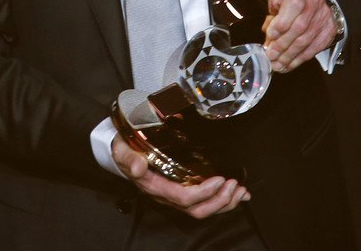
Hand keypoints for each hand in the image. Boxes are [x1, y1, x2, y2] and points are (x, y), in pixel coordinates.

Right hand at [111, 135, 249, 218]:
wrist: (121, 152)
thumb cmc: (124, 149)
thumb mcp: (123, 150)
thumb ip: (129, 158)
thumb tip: (138, 168)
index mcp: (155, 187)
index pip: (183, 197)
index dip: (203, 192)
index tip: (220, 179)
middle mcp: (166, 196)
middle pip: (197, 210)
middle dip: (219, 202)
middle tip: (235, 185)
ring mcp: (174, 196)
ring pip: (202, 210)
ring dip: (224, 203)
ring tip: (240, 191)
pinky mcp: (181, 191)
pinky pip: (203, 203)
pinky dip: (222, 200)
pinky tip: (235, 193)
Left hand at [254, 0, 336, 71]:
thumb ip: (264, 5)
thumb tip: (256, 23)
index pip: (294, 5)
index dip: (282, 22)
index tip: (270, 35)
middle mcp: (314, 1)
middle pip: (300, 26)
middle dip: (283, 44)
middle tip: (270, 55)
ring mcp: (324, 17)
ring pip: (307, 40)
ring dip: (290, 55)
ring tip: (277, 65)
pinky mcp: (329, 31)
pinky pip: (314, 49)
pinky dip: (299, 59)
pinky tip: (288, 65)